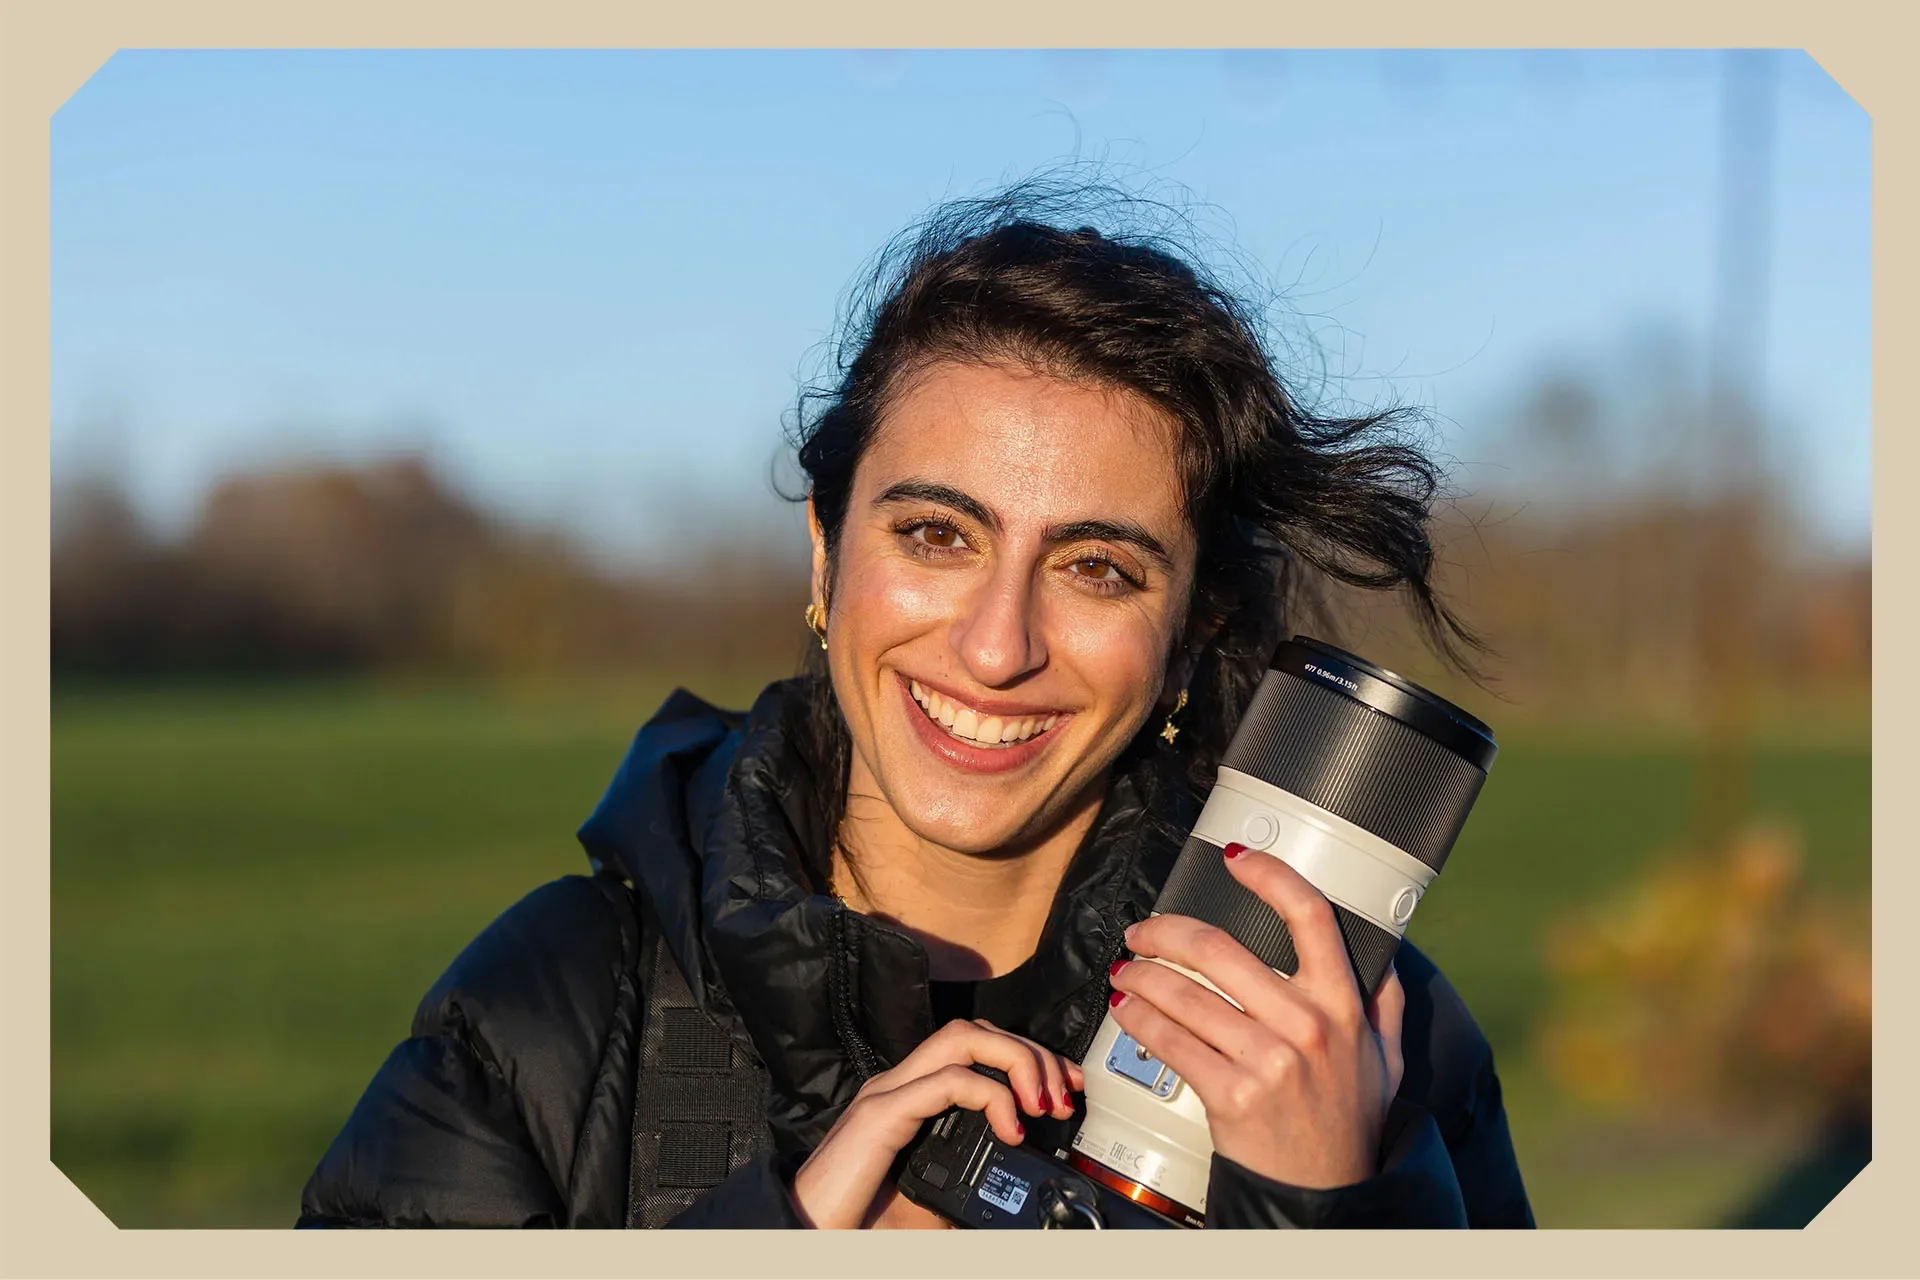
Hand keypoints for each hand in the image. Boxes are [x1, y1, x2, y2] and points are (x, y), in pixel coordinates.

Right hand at [789, 1017, 1083, 1228]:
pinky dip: (989, 1096)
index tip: (1064, 1088)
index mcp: (912, 1097)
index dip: (1027, 1056)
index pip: (975, 1046)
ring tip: (1042, 1104)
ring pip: (963, 1038)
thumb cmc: (858, 1220)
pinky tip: (1009, 1128)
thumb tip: (1018, 1188)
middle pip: (976, 1030)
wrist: (805, 1233)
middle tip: (1065, 1094)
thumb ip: (969, 1180)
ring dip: (1016, 1061)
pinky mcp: (881, 1115)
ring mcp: (888, 1093)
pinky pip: (945, 1081)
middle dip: (1031, 1052)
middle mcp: (900, 1084)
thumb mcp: (931, 1200)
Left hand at [1108, 842, 1405, 1190]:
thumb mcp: (1385, 1055)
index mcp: (1343, 1004)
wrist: (1326, 1195)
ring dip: (1141, 974)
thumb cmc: (1349, 1121)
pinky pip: (1169, 1041)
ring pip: (1183, 994)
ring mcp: (1267, 1061)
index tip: (1236, 856)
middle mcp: (1306, 1025)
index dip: (1269, 874)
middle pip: (1219, 948)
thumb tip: (1380, 946)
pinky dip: (1137, 1020)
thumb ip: (1381, 997)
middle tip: (1143, 931)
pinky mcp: (1230, 1094)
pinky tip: (1127, 1010)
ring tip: (1127, 969)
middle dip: (1165, 931)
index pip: (1309, 916)